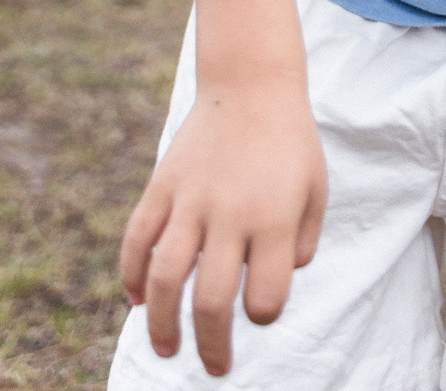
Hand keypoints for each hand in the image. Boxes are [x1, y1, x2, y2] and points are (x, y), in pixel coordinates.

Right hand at [120, 77, 326, 378]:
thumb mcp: (315, 190)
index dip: (263, 313)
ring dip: (161, 324)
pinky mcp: (163, 184)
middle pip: (210, 300)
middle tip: (215, 367)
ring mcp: (191, 198)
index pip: (265, 297)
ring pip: (164, 278)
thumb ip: (301, 243)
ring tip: (166, 349)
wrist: (252, 83)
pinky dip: (130, 275)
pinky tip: (136, 301)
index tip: (260, 306)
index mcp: (274, 218)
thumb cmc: (290, 143)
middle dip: (211, 345)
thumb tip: (268, 288)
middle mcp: (230, 213)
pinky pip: (137, 239)